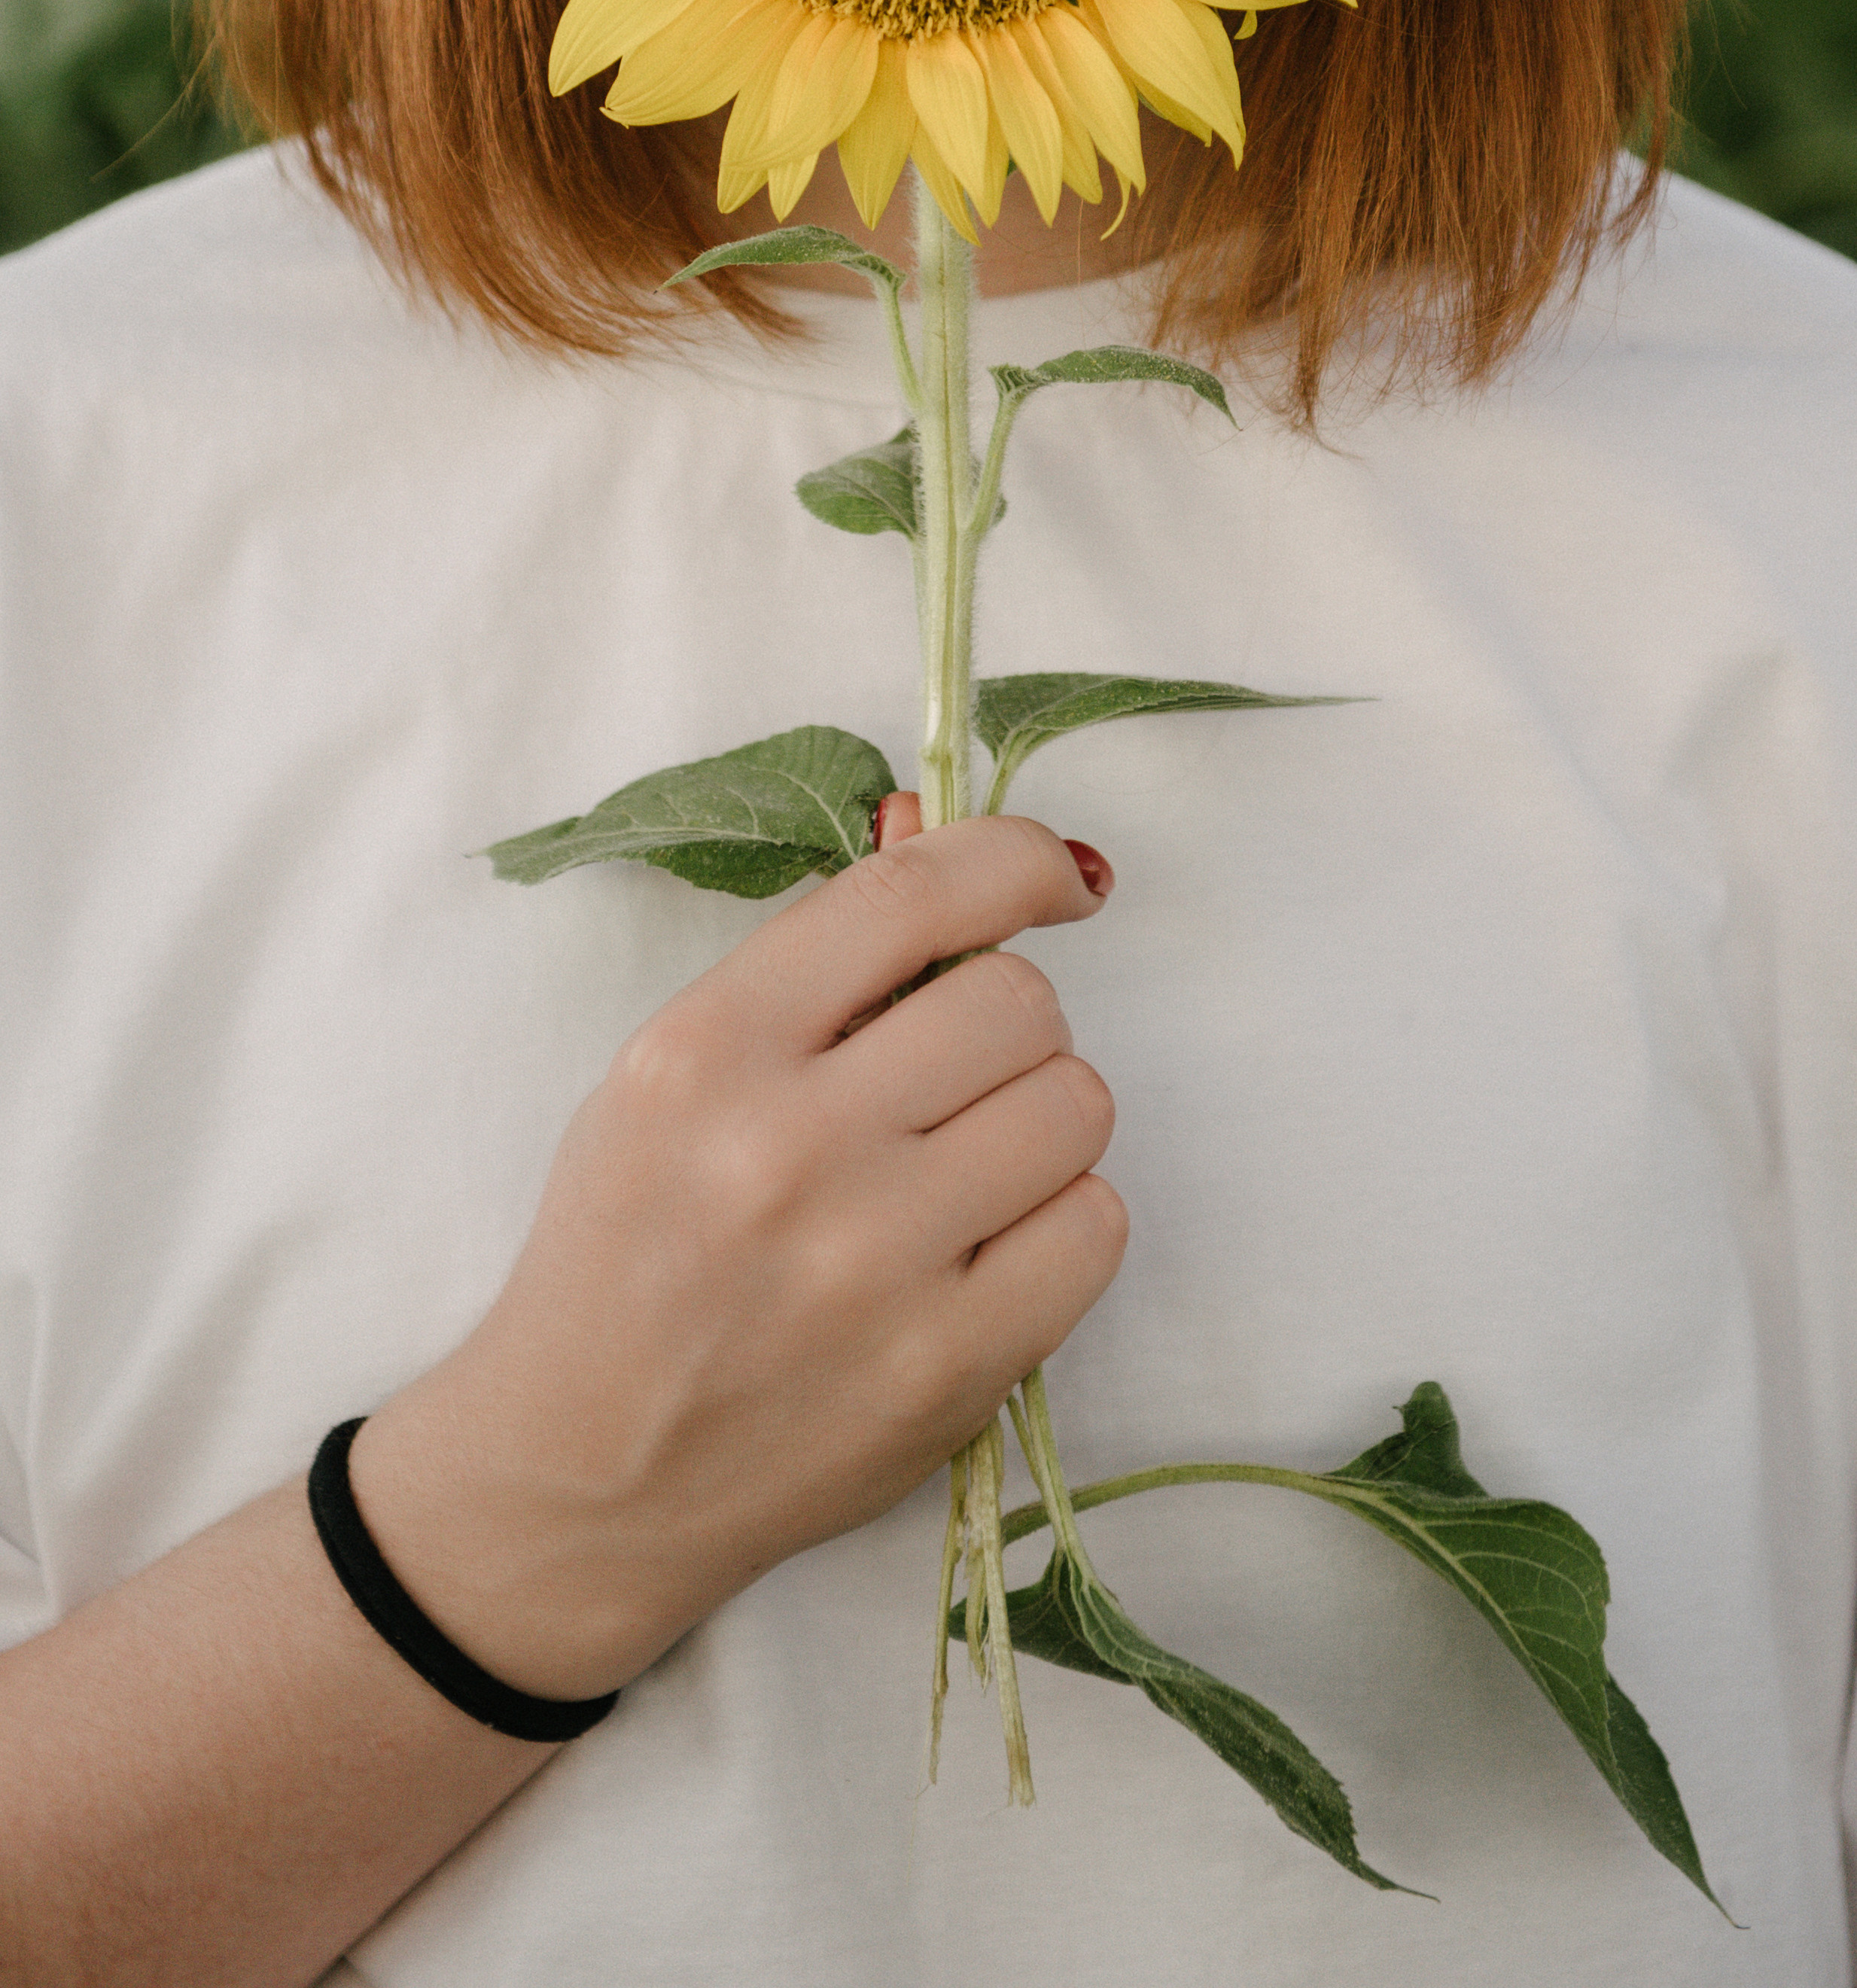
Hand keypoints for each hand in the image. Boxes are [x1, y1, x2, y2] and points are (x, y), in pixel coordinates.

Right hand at [351, 810, 1124, 1699]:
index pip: (910, 897)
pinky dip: (1061, 1222)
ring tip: (967, 1165)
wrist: (585, 1471)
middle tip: (952, 1078)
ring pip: (1074, 1104)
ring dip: (1040, 1119)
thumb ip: (815, 957)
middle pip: (1016, 1003)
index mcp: (705, 1049)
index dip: (1014, 862)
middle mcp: (788, 1146)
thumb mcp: (676, 1073)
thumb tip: (939, 826)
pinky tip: (989, 1244)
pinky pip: (1094, 1228)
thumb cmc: (630, 1248)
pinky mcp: (945, 1368)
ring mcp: (873, 1265)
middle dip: (1005, 1025)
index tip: (1051, 881)